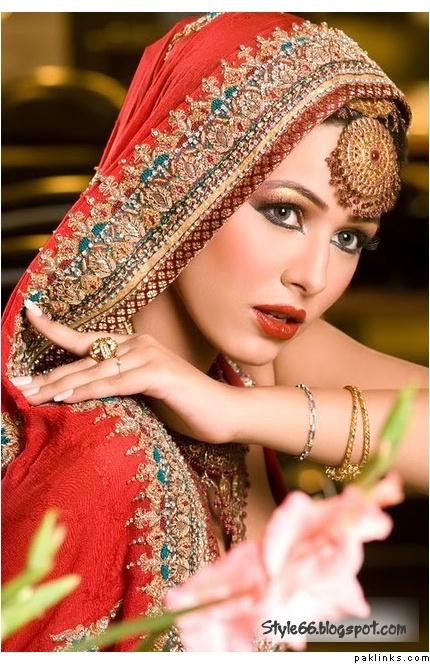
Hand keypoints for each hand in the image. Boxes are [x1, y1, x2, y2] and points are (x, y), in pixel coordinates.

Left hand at [10, 301, 238, 443]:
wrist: (225, 413)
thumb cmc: (185, 406)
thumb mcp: (144, 394)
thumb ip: (119, 386)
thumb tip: (84, 394)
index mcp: (133, 346)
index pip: (87, 338)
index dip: (55, 327)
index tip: (29, 313)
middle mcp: (138, 344)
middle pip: (83, 358)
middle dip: (46, 373)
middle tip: (15, 383)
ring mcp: (150, 356)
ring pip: (95, 370)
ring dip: (59, 384)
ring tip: (29, 393)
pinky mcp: (159, 373)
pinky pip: (115, 382)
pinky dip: (88, 390)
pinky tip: (64, 397)